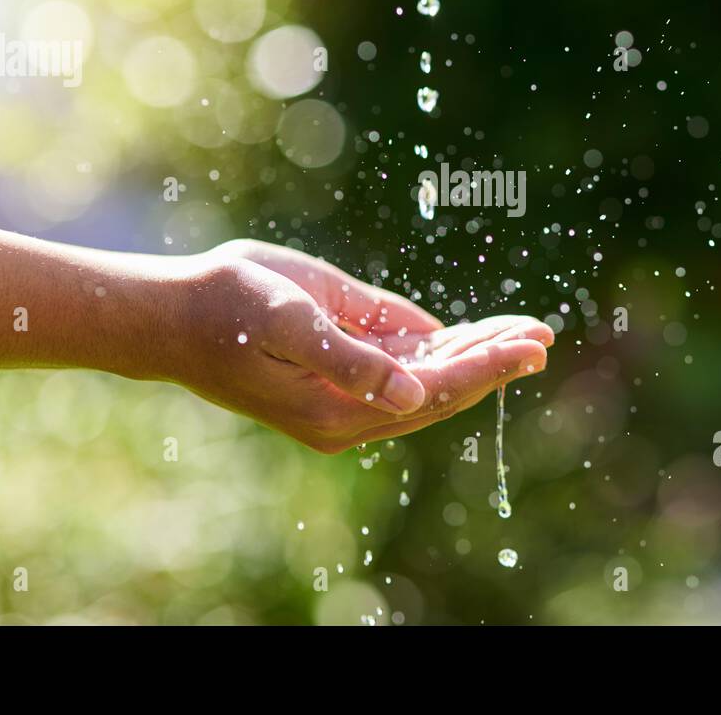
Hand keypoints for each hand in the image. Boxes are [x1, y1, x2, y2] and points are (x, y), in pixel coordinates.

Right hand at [168, 246, 552, 452]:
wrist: (176, 312)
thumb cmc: (228, 310)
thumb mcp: (289, 325)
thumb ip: (351, 361)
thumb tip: (411, 394)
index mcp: (340, 410)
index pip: (433, 391)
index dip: (486, 367)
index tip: (531, 345)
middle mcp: (351, 407)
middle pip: (441, 386)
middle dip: (493, 359)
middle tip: (544, 335)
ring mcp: (348, 386)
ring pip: (428, 371)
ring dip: (475, 350)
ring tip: (524, 330)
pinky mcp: (341, 362)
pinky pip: (404, 357)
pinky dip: (444, 343)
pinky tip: (477, 332)